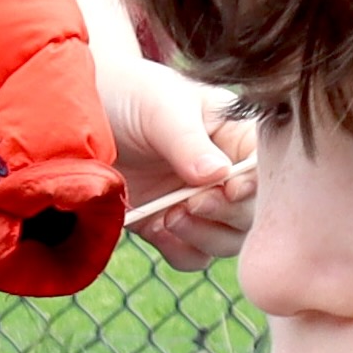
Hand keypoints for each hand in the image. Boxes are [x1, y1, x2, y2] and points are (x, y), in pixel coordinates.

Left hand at [104, 52, 250, 268]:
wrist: (84, 114)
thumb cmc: (130, 95)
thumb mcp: (162, 107)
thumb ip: (188, 141)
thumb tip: (219, 175)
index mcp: (239, 138)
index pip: (268, 171)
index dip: (256, 186)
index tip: (230, 188)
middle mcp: (227, 175)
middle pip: (254, 214)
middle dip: (227, 215)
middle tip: (192, 203)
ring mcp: (201, 204)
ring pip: (228, 242)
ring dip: (203, 237)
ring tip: (170, 215)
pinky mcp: (170, 228)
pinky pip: (192, 257)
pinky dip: (180, 251)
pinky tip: (158, 229)